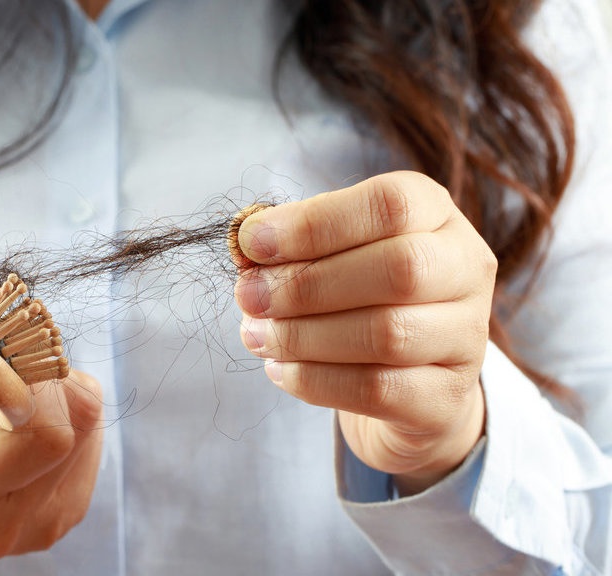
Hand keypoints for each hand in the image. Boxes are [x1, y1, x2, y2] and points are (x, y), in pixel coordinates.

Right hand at [0, 308, 102, 574]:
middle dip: (36, 376)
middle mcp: (5, 520)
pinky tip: (16, 418)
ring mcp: (45, 521)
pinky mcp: (70, 507)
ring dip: (49, 388)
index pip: (36, 436)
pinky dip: (60, 408)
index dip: (27, 381)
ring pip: (84, 417)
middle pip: (68, 421)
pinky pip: (89, 429)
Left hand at [234, 171, 492, 494]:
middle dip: (306, 284)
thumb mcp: (324, 253)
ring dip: (304, 335)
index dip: (314, 223)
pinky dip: (315, 380)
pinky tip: (280, 370)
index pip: (390, 204)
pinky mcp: (446, 398)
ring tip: (256, 335)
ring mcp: (466, 338)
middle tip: (249, 296)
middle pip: (399, 268)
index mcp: (434, 214)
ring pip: (387, 335)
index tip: (251, 242)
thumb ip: (285, 244)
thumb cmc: (354, 297)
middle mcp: (464, 269)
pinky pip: (378, 390)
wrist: (404, 382)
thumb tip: (244, 240)